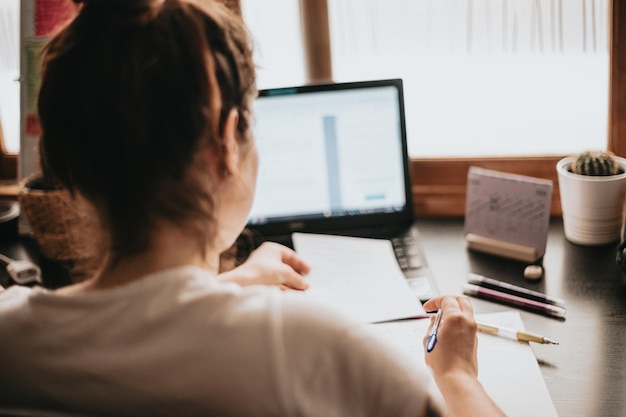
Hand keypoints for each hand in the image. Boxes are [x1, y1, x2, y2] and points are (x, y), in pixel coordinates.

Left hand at [217, 242, 309, 289]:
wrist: (244, 284)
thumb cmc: (262, 272)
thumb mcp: (286, 273)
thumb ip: (298, 278)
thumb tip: (305, 284)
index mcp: (271, 248)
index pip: (290, 255)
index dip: (301, 263)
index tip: (308, 271)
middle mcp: (266, 257)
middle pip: (285, 266)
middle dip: (296, 275)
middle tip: (304, 281)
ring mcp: (261, 268)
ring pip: (280, 276)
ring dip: (291, 283)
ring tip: (301, 290)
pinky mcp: (259, 280)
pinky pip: (274, 283)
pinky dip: (284, 287)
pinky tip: (292, 294)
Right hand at [422, 295, 505, 416]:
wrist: (457, 379)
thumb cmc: (444, 364)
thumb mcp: (429, 340)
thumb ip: (431, 326)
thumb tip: (434, 321)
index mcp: (455, 318)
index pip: (447, 299)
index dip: (435, 301)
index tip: (428, 307)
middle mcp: (467, 321)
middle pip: (460, 299)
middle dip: (448, 300)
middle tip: (437, 306)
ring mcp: (473, 330)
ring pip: (466, 310)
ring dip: (454, 310)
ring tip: (441, 319)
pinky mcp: (474, 338)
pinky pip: (467, 322)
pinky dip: (458, 320)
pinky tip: (447, 329)